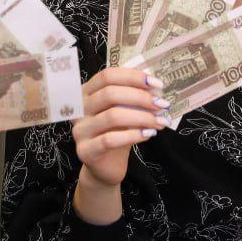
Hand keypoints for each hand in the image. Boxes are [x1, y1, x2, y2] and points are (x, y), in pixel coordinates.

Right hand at [72, 67, 166, 196]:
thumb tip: (156, 88)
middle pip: (109, 94)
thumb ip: (135, 97)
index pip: (107, 76)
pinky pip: (111, 140)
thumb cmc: (117, 132)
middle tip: (162, 104)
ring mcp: (80, 130)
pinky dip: (134, 135)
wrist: (107, 165)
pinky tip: (149, 134)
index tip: (157, 84)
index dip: (133, 77)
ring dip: (142, 117)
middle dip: (141, 97)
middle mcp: (79, 109)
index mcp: (86, 92)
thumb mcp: (126, 110)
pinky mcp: (85, 151)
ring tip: (160, 122)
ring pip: (112, 116)